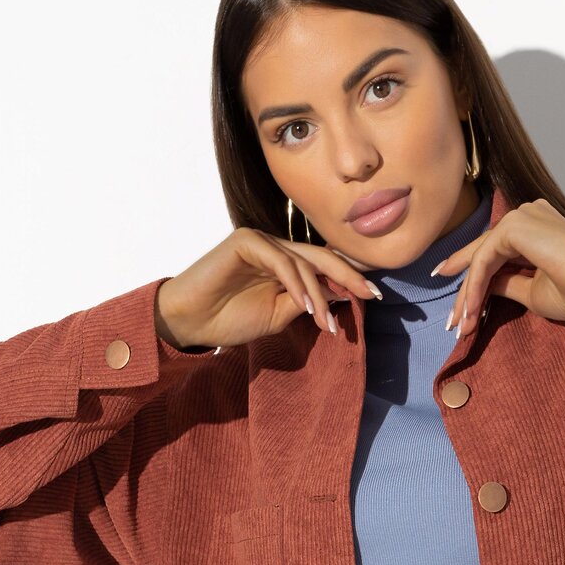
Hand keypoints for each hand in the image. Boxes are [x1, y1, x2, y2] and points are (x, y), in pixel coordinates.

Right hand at [155, 229, 380, 349]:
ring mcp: (261, 241)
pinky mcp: (246, 241)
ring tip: (328, 323)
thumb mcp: (279, 315)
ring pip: (304, 262)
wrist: (190, 322)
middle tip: (372, 296)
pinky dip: (297, 283)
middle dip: (349, 277)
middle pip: (322, 257)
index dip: (349, 279)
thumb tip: (343, 294)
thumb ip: (307, 302)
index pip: (324, 267)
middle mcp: (276, 249)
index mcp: (286, 265)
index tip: (374, 297)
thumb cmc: (230, 320)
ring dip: (320, 294)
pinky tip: (306, 305)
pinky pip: (281, 261)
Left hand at [431, 198, 564, 338]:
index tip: (459, 305)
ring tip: (460, 325)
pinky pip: (485, 259)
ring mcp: (523, 215)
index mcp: (538, 227)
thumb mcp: (533, 292)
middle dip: (466, 289)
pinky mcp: (516, 224)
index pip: (498, 251)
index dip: (474, 276)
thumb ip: (506, 283)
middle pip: (486, 253)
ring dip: (469, 294)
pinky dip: (475, 286)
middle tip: (451, 320)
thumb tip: (482, 286)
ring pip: (482, 257)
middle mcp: (529, 215)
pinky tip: (471, 311)